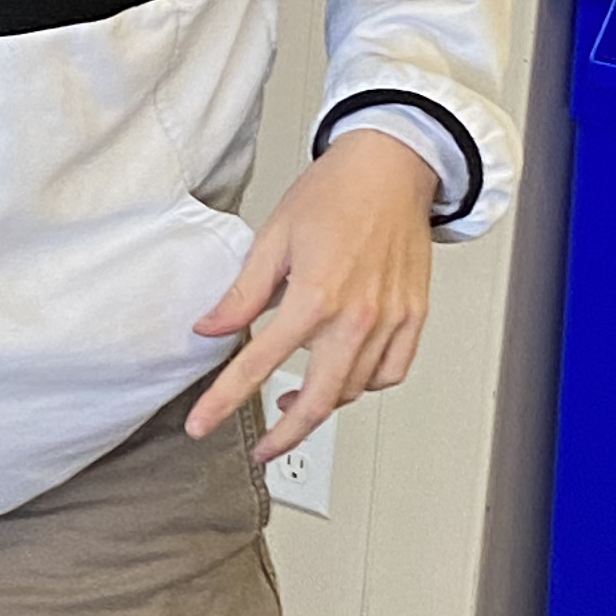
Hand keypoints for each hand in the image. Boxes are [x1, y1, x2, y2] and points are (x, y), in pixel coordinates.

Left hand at [186, 128, 438, 465]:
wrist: (392, 166)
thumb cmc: (335, 193)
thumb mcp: (273, 239)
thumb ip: (242, 294)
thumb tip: (209, 328)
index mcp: (315, 297)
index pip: (258, 364)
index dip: (224, 400)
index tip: (201, 424)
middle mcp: (357, 316)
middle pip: (318, 400)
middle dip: (284, 435)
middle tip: (262, 449)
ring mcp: (391, 320)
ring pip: (353, 390)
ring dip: (321, 406)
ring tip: (294, 401)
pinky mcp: (413, 317)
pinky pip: (390, 373)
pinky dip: (364, 385)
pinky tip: (343, 378)